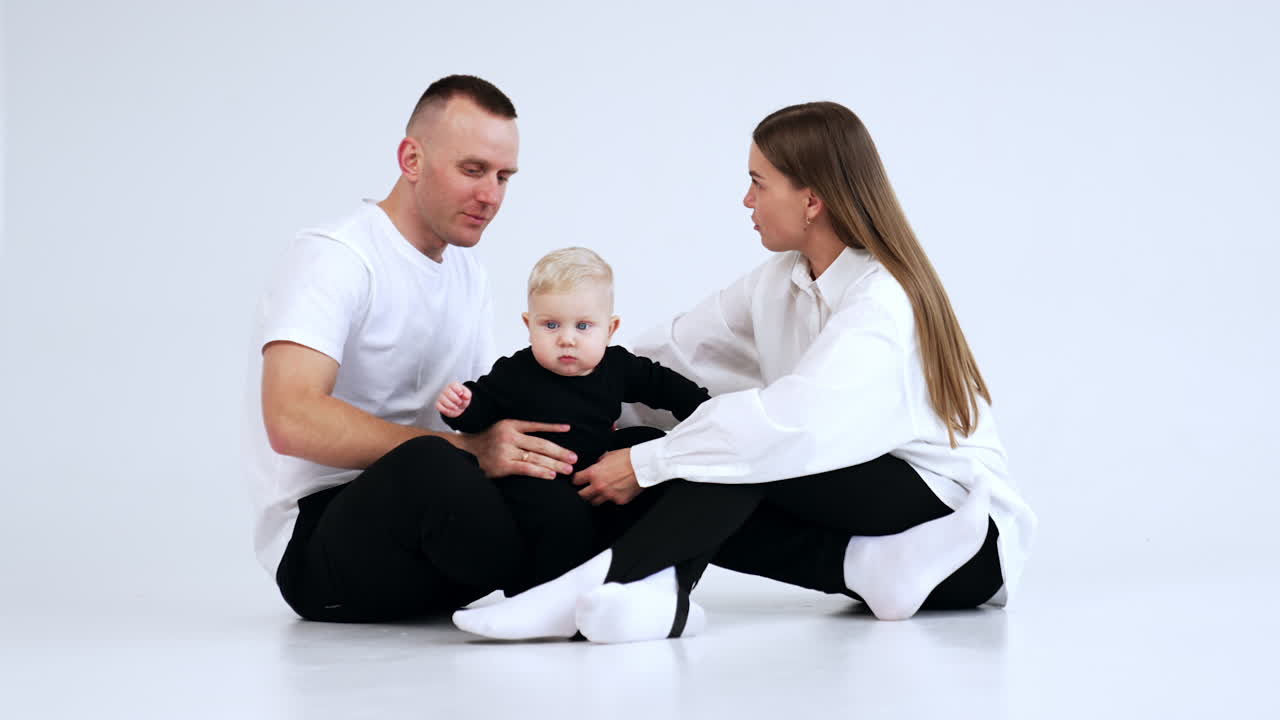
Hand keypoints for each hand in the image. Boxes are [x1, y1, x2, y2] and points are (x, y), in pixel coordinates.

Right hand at [436, 382, 471, 417]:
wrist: (458, 406)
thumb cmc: (461, 398)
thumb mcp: (467, 395)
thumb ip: (467, 394)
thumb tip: (464, 395)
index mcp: (453, 385)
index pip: (453, 384)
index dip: (458, 390)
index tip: (461, 394)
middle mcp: (445, 389)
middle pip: (448, 391)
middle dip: (455, 399)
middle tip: (459, 402)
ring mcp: (440, 397)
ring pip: (443, 399)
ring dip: (451, 405)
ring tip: (456, 407)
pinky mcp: (438, 404)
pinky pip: (439, 406)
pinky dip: (446, 410)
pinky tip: (450, 410)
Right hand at [457, 419, 576, 479]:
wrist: (464, 452)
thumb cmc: (485, 442)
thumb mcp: (500, 429)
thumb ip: (518, 431)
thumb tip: (542, 439)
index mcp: (510, 424)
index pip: (536, 425)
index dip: (553, 427)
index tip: (568, 429)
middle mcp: (509, 435)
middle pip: (541, 444)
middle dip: (560, 452)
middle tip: (574, 458)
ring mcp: (506, 450)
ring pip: (536, 457)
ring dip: (555, 463)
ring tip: (568, 469)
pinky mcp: (503, 465)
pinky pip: (527, 468)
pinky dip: (541, 471)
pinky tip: (552, 475)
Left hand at [574, 448, 641, 505]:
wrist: (644, 465)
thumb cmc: (628, 457)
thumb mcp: (608, 455)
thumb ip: (599, 462)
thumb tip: (596, 465)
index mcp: (594, 473)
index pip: (576, 481)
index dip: (575, 480)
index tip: (576, 481)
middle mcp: (599, 486)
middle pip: (582, 496)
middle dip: (581, 493)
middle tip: (583, 491)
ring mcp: (609, 495)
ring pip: (595, 502)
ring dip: (595, 498)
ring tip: (598, 494)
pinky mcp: (619, 500)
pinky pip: (612, 502)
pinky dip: (612, 498)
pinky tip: (615, 492)